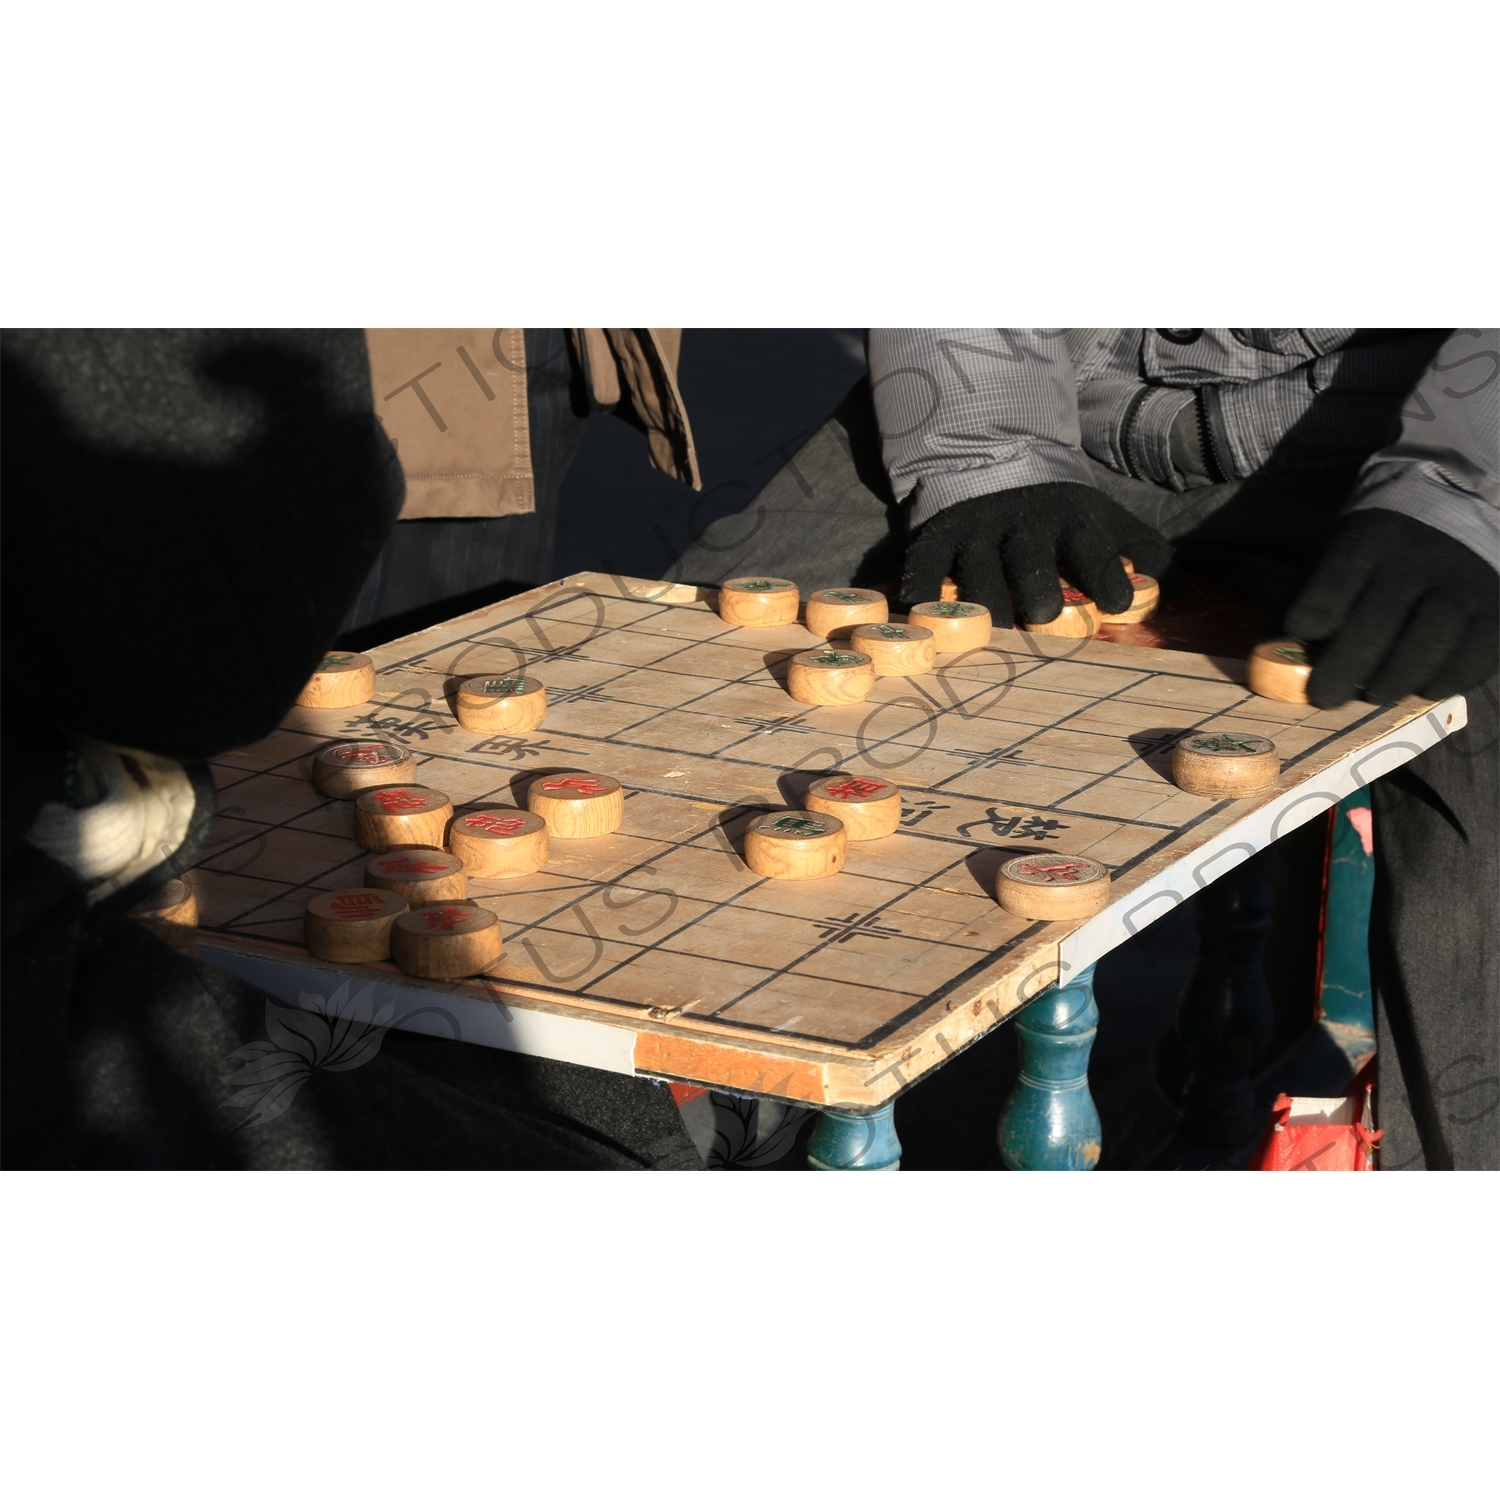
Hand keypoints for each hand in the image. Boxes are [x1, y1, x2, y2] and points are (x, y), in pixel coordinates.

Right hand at [901, 483, 1172, 627]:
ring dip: (985, 604)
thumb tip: (1178, 589)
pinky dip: (920, 591)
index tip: (1115, 605)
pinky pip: (925, 567)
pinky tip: (920, 614)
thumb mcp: (1105, 518)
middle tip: (1042, 618)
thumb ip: (1143, 551)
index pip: (1093, 551)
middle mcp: (1023, 525)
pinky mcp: (938, 535)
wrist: (994, 458)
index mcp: (1071, 522)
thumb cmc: (1060, 512)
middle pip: (1030, 563)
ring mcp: (978, 530)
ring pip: (979, 574)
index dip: (1105, 578)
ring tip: (990, 631)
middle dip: (1038, 593)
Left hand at [1285, 509, 1498, 707]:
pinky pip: (1478, 652)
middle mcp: (1420, 558)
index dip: (1318, 611)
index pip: (1340, 575)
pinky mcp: (1494, 612)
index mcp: (1369, 540)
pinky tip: (1422, 689)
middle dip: (1348, 663)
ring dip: (1399, 674)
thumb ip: (1299, 612)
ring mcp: (1462, 583)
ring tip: (1374, 695)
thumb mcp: (1330, 566)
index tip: (1303, 636)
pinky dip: (1449, 678)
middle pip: (1382, 615)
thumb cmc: (1369, 564)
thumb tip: (1264, 670)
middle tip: (1327, 696)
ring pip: (1434, 633)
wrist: (1446, 522)